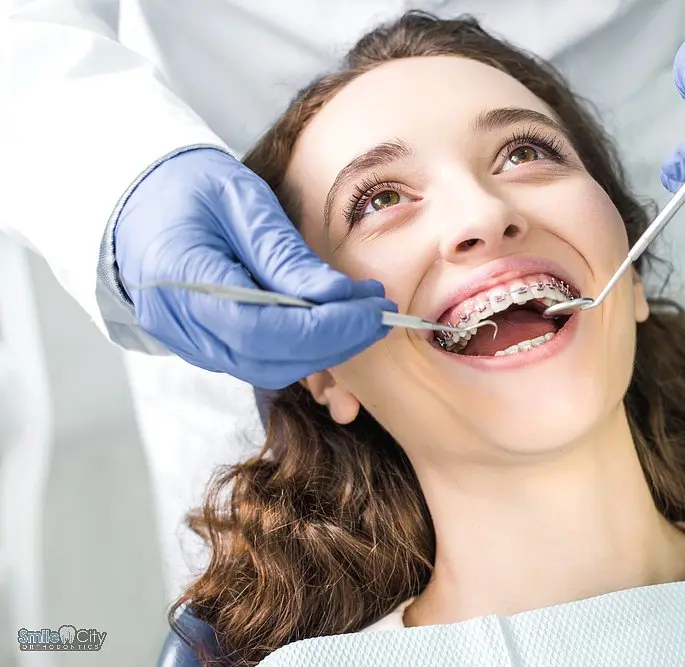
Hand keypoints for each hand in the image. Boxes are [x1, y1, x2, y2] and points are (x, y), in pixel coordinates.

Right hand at [115, 148, 394, 388]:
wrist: (137, 199)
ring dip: (326, 349)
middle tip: (381, 310)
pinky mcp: (205, 346)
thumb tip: (340, 298)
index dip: (326, 328)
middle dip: (337, 341)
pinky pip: (261, 360)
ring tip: (366, 312)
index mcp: (177, 277)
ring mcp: (188, 342)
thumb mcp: (240, 200)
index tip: (373, 308)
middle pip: (269, 358)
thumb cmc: (187, 186)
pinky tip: (335, 320)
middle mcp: (177, 323)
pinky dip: (304, 348)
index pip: (260, 328)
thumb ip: (285, 255)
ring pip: (268, 367)